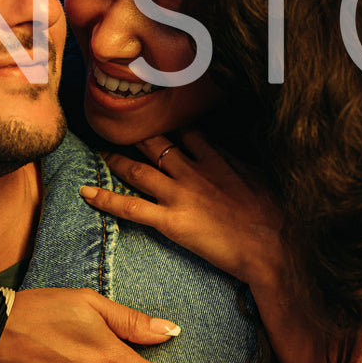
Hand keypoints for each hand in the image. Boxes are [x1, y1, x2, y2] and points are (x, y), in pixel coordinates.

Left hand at [81, 132, 284, 293]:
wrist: (274, 244)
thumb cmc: (276, 215)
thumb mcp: (261, 178)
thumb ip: (240, 166)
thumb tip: (235, 160)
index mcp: (217, 157)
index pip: (186, 131)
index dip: (170, 124)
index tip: (158, 118)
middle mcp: (193, 170)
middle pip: (156, 142)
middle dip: (136, 133)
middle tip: (118, 126)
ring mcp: (179, 194)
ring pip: (137, 170)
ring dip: (116, 160)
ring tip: (100, 153)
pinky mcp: (171, 221)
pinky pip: (131, 208)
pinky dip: (106, 199)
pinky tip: (85, 193)